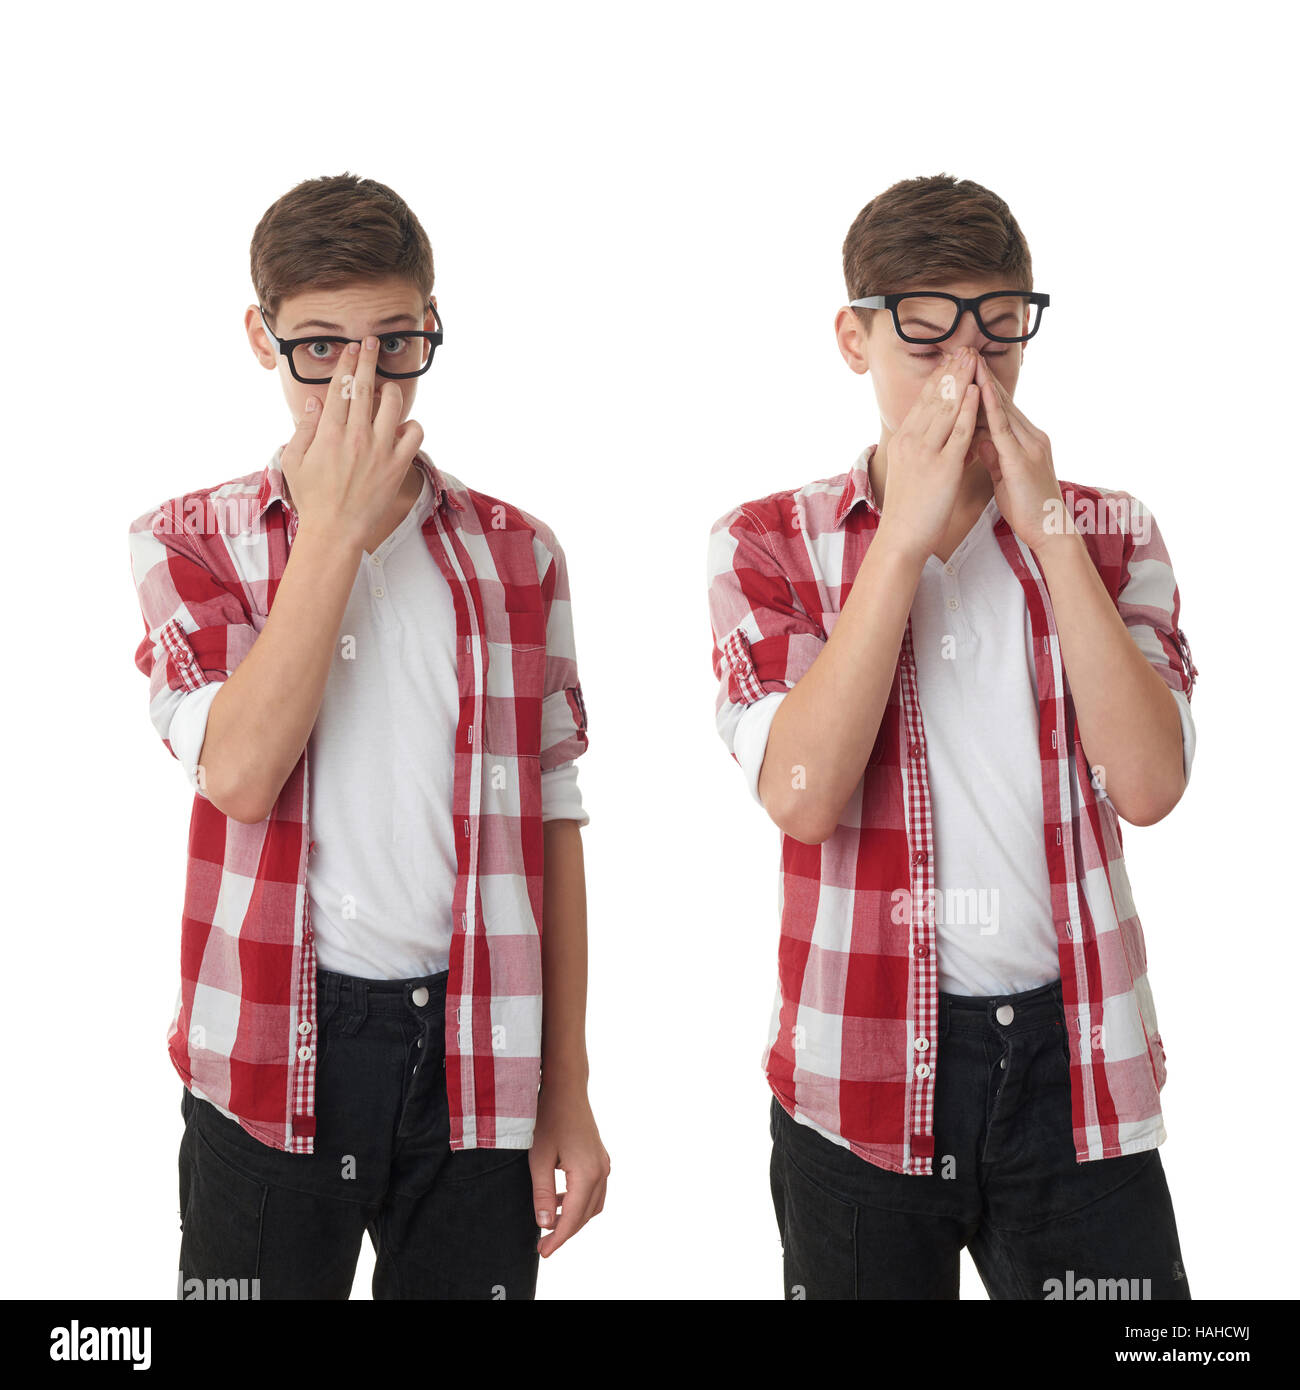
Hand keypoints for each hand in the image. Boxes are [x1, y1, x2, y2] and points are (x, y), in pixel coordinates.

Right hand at [279, 334, 423, 543]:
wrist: (335, 532)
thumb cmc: (312, 498)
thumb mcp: (294, 461)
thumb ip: (304, 428)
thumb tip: (315, 401)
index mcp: (329, 433)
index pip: (340, 387)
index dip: (348, 362)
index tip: (352, 347)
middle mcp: (356, 437)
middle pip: (365, 386)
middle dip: (368, 359)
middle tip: (371, 342)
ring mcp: (380, 450)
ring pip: (393, 404)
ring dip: (390, 391)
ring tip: (386, 392)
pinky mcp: (398, 466)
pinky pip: (415, 434)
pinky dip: (412, 426)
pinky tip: (401, 428)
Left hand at [529, 1080, 608, 1256]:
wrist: (565, 1087)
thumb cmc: (549, 1118)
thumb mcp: (539, 1158)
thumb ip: (543, 1194)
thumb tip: (545, 1225)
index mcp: (588, 1174)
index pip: (574, 1218)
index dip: (558, 1238)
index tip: (542, 1252)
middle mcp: (602, 1171)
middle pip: (586, 1215)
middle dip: (565, 1232)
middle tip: (543, 1245)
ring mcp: (603, 1163)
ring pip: (593, 1204)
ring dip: (574, 1218)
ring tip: (549, 1225)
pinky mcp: (599, 1157)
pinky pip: (594, 1190)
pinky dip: (579, 1202)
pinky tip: (560, 1200)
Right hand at [876, 346, 983, 561]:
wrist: (902, 537)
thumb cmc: (909, 509)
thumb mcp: (912, 470)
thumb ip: (925, 448)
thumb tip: (940, 435)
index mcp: (903, 440)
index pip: (923, 401)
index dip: (939, 378)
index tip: (952, 359)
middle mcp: (911, 440)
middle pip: (934, 398)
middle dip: (951, 371)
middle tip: (965, 348)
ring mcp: (925, 452)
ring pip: (946, 408)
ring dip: (962, 380)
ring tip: (974, 359)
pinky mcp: (941, 466)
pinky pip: (958, 432)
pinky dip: (969, 410)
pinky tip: (978, 392)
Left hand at [973, 354, 1064, 552]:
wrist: (1050, 530)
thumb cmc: (1027, 508)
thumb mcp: (1005, 477)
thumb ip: (993, 456)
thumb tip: (978, 442)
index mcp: (1027, 440)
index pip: (1002, 408)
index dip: (984, 387)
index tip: (966, 370)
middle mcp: (1031, 436)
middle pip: (1002, 401)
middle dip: (982, 378)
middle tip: (964, 355)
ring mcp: (1029, 445)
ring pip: (1003, 408)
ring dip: (984, 385)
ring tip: (968, 362)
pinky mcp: (1023, 458)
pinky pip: (1002, 429)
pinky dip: (989, 409)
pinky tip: (976, 394)